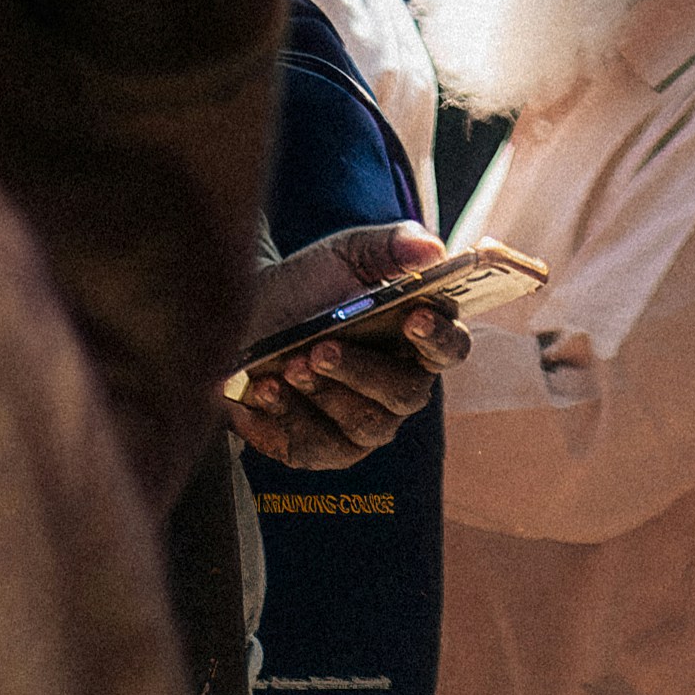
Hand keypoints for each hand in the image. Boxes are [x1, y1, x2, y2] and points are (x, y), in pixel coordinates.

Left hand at [223, 221, 470, 470]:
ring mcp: (363, 425)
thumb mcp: (346, 254)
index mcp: (419, 340)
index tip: (414, 316)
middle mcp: (400, 388)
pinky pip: (315, 447)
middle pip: (406, 393)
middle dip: (362, 371)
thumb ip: (392, 245)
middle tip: (321, 348)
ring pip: (365, 424)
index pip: (451, 348)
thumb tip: (432, 249)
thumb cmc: (307, 286)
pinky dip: (287, 418)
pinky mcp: (321, 449)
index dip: (440, 337)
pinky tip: (263, 391)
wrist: (243, 316)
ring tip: (286, 366)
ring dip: (325, 395)